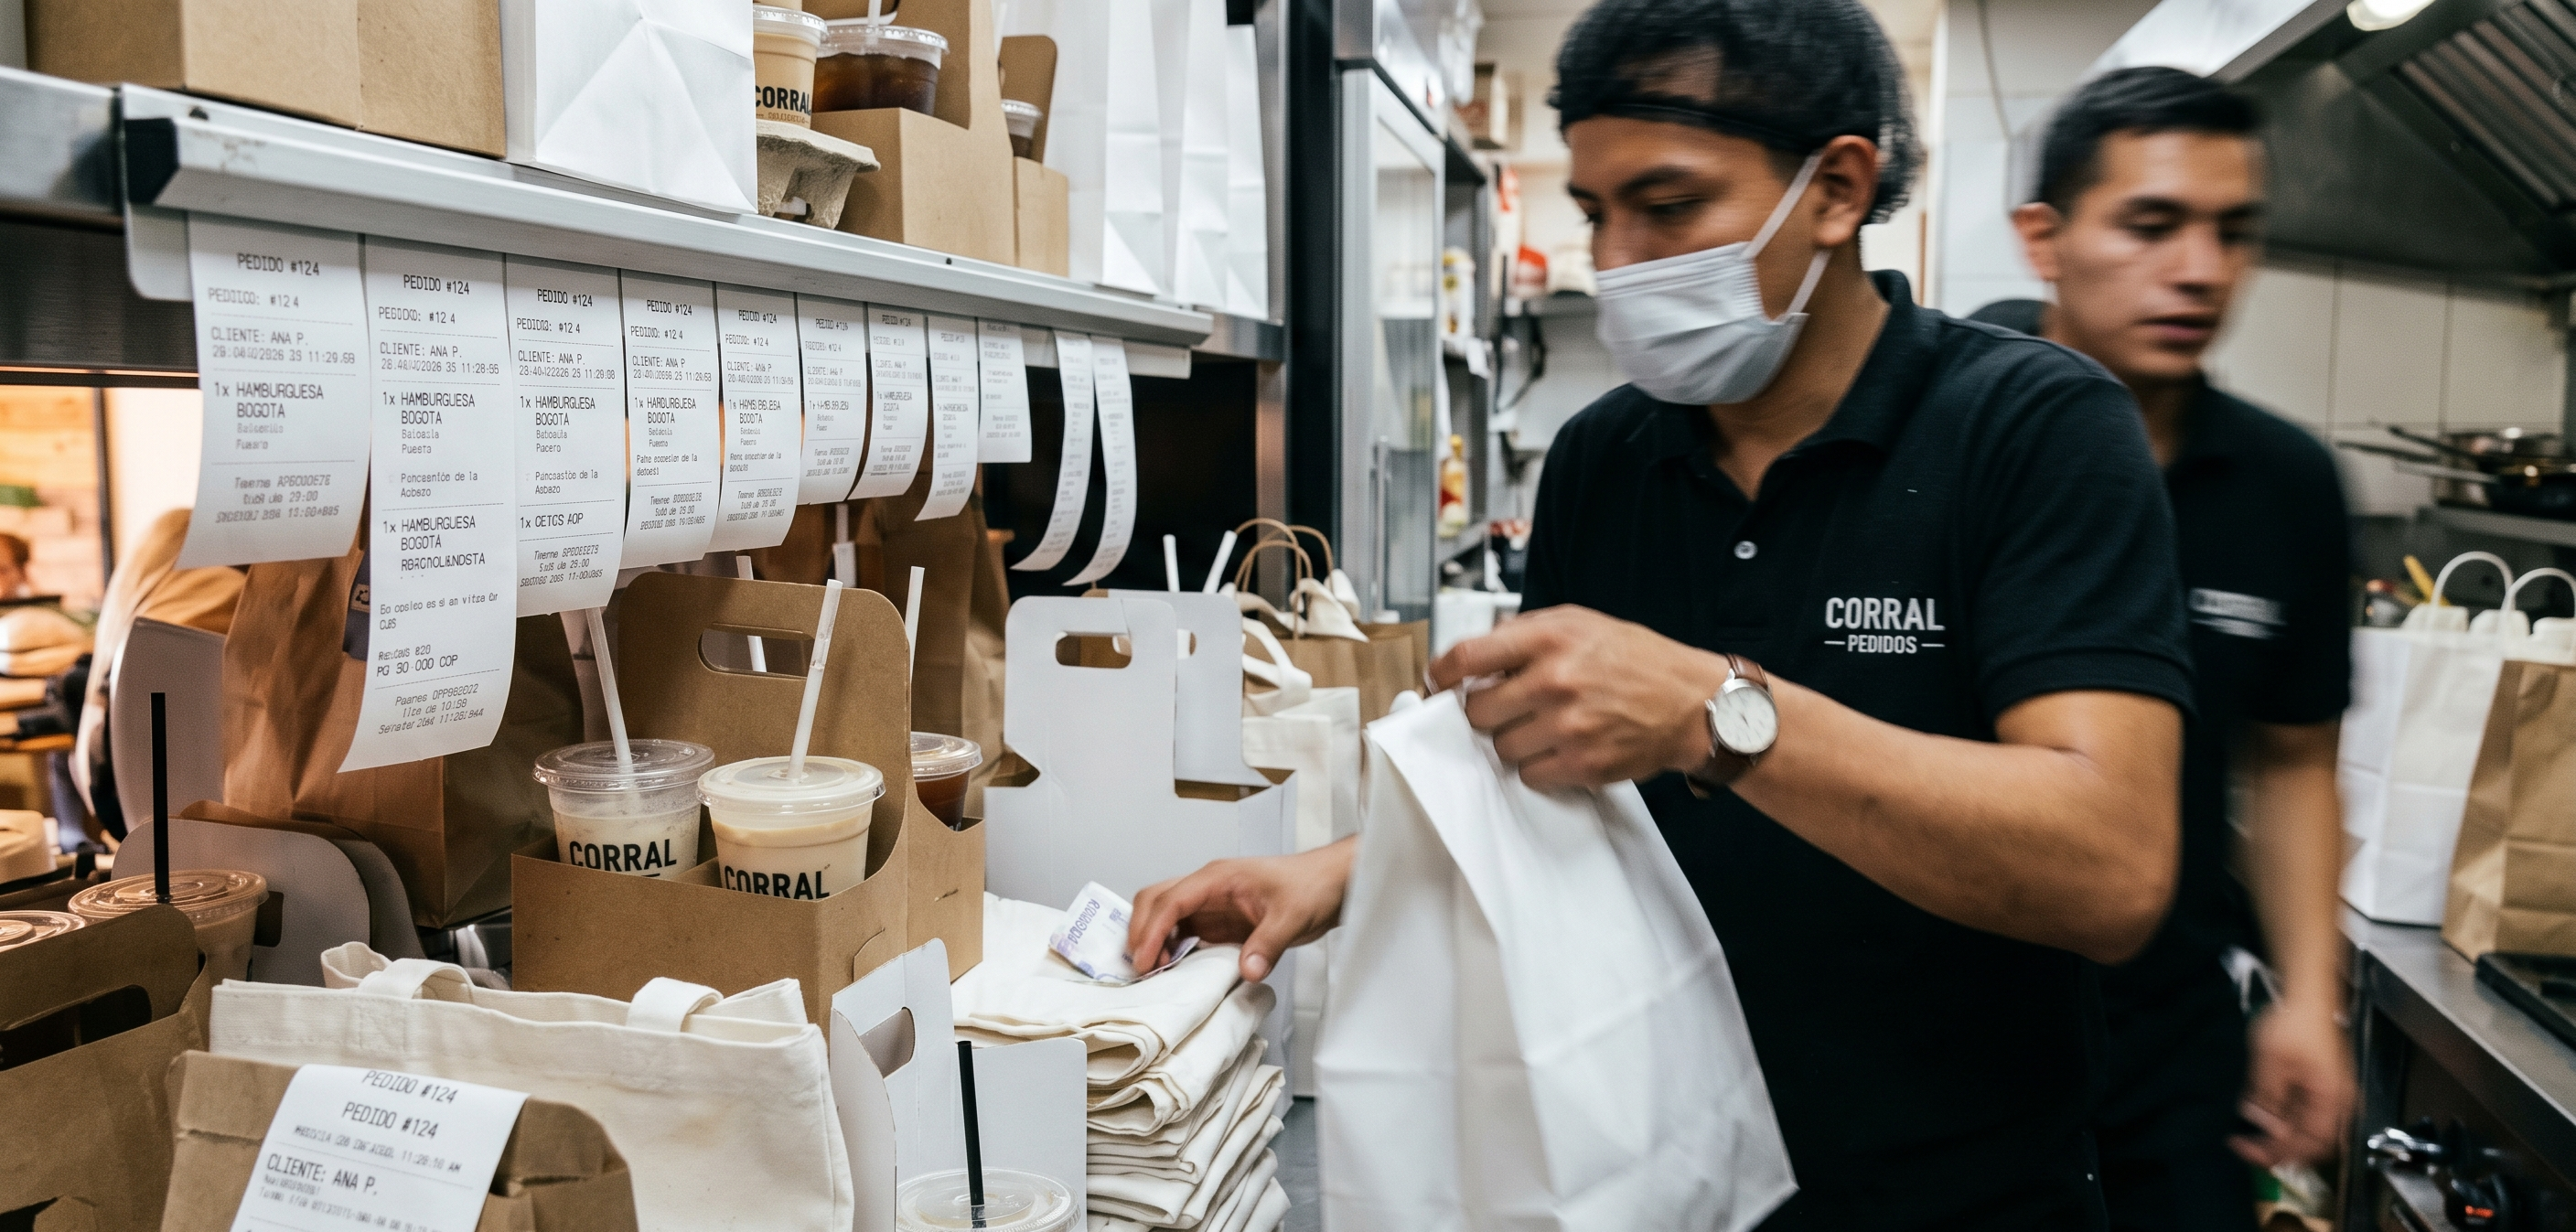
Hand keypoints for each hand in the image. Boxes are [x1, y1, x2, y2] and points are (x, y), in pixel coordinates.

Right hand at [1128, 838, 1356, 982]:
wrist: (1333, 883)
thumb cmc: (1313, 887)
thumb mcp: (1293, 917)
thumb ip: (1268, 944)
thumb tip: (1247, 972)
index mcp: (1218, 877)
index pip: (1172, 900)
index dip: (1152, 930)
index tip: (1145, 960)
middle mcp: (1208, 887)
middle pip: (1156, 900)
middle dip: (1141, 931)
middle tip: (1141, 969)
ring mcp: (1212, 903)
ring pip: (1165, 915)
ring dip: (1153, 940)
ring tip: (1155, 973)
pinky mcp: (1220, 919)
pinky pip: (1184, 931)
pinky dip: (1171, 947)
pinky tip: (1175, 969)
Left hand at [1428, 606, 1729, 789]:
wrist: (1693, 705)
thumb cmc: (1636, 661)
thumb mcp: (1581, 623)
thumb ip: (1526, 632)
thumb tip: (1477, 654)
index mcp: (1549, 640)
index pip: (1467, 657)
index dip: (1442, 674)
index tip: (1439, 683)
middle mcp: (1554, 681)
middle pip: (1476, 712)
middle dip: (1487, 712)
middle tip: (1508, 709)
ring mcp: (1567, 727)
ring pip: (1500, 748)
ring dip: (1514, 741)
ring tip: (1544, 728)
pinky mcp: (1581, 765)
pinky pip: (1529, 775)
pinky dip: (1538, 767)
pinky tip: (1561, 749)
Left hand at [2231, 999, 2354, 1166]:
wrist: (2309, 997)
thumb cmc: (2295, 1023)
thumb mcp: (2272, 1061)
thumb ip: (2268, 1097)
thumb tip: (2262, 1127)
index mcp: (2331, 1099)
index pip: (2308, 1144)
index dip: (2277, 1153)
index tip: (2246, 1150)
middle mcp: (2337, 1103)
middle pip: (2311, 1144)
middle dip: (2279, 1151)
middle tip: (2248, 1149)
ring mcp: (2330, 1096)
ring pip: (2307, 1131)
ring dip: (2280, 1138)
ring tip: (2251, 1136)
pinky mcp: (2321, 1088)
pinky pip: (2304, 1116)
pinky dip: (2283, 1122)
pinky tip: (2262, 1117)